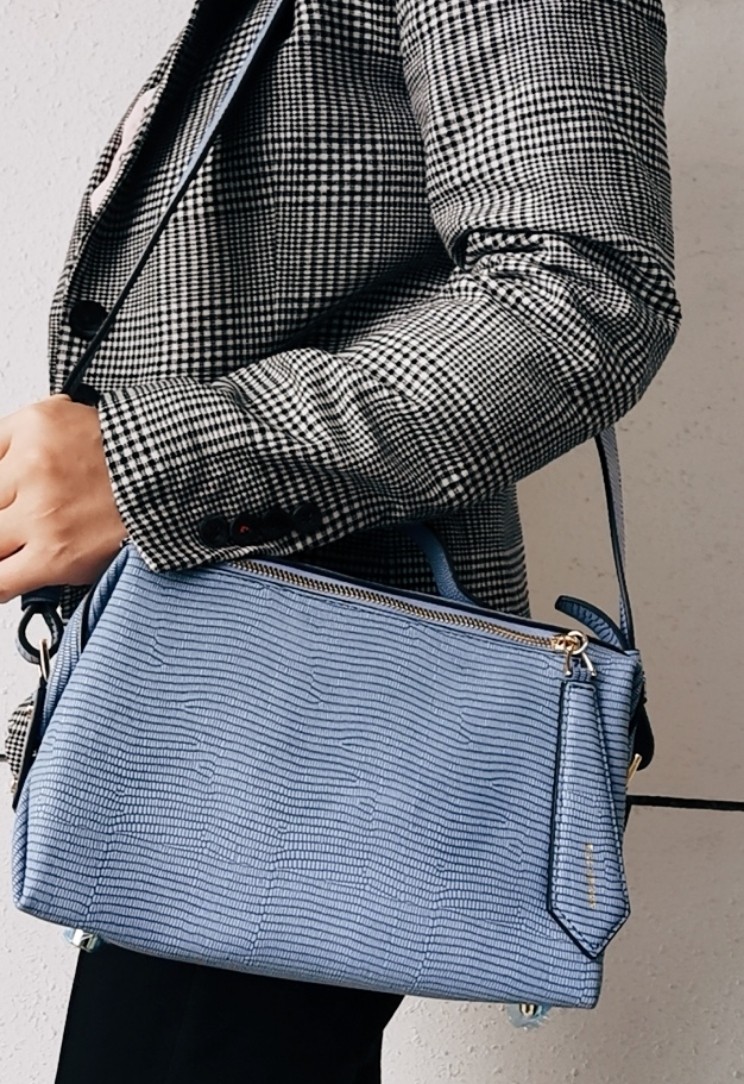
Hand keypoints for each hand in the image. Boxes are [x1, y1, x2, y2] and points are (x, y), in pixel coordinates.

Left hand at [0, 394, 127, 602]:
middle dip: (4, 515)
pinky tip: (9, 577)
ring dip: (4, 546)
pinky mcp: (56, 554)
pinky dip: (1, 583)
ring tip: (19, 547)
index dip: (1, 489)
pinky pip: (2, 580)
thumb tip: (2, 464)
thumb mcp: (67, 419)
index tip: (7, 501)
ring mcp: (42, 512)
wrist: (180, 479)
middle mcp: (32, 466)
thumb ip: (22, 438)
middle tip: (19, 524)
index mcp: (32, 427)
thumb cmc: (135, 455)